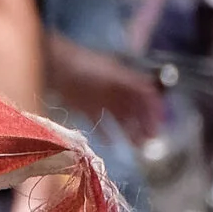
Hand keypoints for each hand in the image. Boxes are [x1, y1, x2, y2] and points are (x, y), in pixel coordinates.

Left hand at [46, 38, 160, 134]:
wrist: (53, 66)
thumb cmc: (84, 67)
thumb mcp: (111, 74)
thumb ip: (132, 83)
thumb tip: (152, 90)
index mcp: (124, 80)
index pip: (146, 95)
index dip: (154, 109)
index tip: (159, 126)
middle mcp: (115, 90)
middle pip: (135, 110)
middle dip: (144, 124)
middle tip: (149, 141)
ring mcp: (100, 99)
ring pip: (120, 118)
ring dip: (130, 131)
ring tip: (136, 146)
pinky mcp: (85, 108)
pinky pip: (99, 123)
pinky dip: (106, 133)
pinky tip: (111, 143)